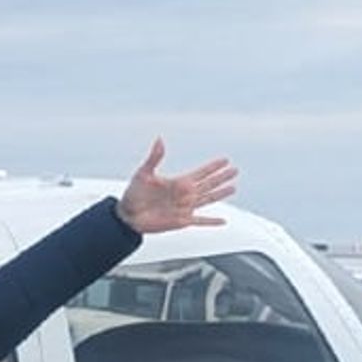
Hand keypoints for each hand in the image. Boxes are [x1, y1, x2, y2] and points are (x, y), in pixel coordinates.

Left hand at [115, 139, 237, 233]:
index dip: (212, 167)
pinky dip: (211, 222)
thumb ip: (155, 157)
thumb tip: (160, 140)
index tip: (225, 159)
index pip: (200, 172)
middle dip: (221, 177)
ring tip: (233, 188)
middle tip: (235, 170)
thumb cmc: (132, 194)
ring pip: (207, 199)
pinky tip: (222, 221)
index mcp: (177, 182)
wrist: (127, 216)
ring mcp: (184, 208)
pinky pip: (200, 221)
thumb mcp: (143, 173)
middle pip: (208, 184)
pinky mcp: (181, 221)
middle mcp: (184, 195)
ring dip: (220, 194)